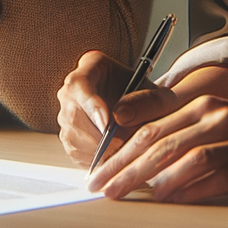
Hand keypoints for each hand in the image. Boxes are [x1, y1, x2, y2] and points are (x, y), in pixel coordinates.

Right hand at [56, 50, 186, 167]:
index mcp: (91, 67)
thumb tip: (120, 117)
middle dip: (101, 138)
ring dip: (100, 151)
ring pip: (74, 138)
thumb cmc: (149, 100)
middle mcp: (72, 91)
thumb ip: (149, 101)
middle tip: (124, 148)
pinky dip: (97, 160)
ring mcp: (66, 115)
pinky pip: (77, 153)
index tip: (107, 126)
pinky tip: (116, 157)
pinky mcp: (69, 138)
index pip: (78, 84)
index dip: (91, 106)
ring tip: (125, 152)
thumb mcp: (160, 95)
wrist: (142, 111)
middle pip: (74, 116)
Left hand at [87, 96, 227, 203]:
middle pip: (158, 141)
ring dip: (150, 177)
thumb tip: (152, 169)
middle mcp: (216, 114)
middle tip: (100, 186)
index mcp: (204, 104)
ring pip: (182, 155)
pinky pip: (217, 173)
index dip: (119, 149)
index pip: (150, 127)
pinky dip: (191, 187)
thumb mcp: (227, 126)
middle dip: (123, 165)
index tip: (97, 168)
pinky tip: (172, 198)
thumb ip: (191, 140)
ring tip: (126, 194)